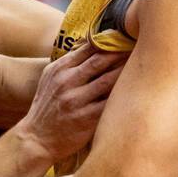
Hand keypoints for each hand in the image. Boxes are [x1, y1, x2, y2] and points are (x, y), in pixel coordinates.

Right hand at [14, 43, 125, 163]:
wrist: (37, 138)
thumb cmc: (47, 106)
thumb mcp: (50, 79)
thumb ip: (69, 63)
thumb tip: (92, 43)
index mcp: (59, 69)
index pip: (87, 48)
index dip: (108, 41)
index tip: (124, 37)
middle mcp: (66, 82)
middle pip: (99, 60)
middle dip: (120, 52)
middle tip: (137, 47)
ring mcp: (76, 101)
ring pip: (107, 80)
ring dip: (125, 71)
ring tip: (140, 65)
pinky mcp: (86, 119)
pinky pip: (108, 103)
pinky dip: (121, 95)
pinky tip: (133, 90)